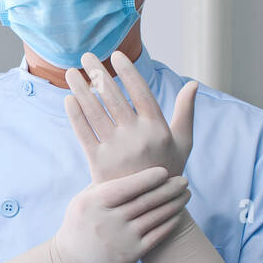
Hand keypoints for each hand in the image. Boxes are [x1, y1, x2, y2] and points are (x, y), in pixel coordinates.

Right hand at [51, 166, 191, 262]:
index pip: (127, 186)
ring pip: (155, 217)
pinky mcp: (130, 255)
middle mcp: (107, 220)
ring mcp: (120, 239)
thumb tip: (127, 163)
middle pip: (146, 200)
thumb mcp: (82, 201)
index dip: (149, 178)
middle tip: (184, 180)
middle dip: (169, 189)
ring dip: (174, 204)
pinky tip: (178, 214)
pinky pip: (156, 235)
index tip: (165, 171)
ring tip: (186, 195)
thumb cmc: (79, 225)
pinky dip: (170, 223)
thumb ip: (102, 185)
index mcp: (94, 202)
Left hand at [64, 50, 197, 183]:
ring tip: (70, 73)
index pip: (141, 92)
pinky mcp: (98, 163)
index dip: (128, 71)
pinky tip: (69, 99)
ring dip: (81, 89)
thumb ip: (186, 112)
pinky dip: (75, 116)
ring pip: (95, 112)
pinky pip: (84, 134)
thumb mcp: (184, 142)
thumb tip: (193, 84)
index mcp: (158, 129)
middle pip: (113, 98)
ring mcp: (116, 151)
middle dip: (98, 74)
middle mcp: (136, 137)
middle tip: (86, 56)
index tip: (116, 55)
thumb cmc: (167, 169)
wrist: (147, 207)